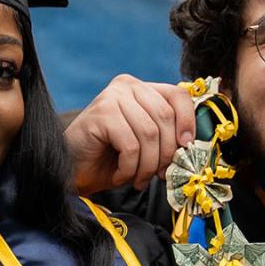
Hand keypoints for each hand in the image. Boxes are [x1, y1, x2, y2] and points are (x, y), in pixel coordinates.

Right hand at [64, 75, 195, 193]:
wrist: (74, 170)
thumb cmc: (112, 158)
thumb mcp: (147, 143)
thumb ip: (167, 135)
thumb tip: (191, 145)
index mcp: (143, 88)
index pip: (178, 95)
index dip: (188, 122)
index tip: (186, 147)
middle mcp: (127, 86)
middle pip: (165, 117)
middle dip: (166, 153)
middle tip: (159, 175)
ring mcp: (111, 97)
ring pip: (149, 134)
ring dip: (147, 165)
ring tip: (138, 179)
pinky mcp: (100, 114)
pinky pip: (130, 145)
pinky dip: (129, 168)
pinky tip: (120, 175)